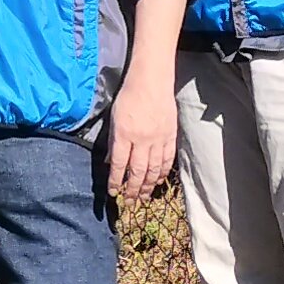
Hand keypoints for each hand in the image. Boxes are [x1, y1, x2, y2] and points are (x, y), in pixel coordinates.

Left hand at [105, 74, 177, 202]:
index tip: (113, 193)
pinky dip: (162, 173)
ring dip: (147, 186)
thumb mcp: (114, 119)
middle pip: (137, 172)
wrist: (152, 81)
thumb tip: (112, 163)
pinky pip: (166, 160)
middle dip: (132, 190)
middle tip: (129, 202)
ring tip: (142, 197)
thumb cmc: (129, 97)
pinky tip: (157, 182)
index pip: (120, 165)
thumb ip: (114, 142)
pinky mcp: (170, 136)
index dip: (116, 182)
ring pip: (153, 170)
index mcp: (124, 134)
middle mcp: (142, 140)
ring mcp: (158, 139)